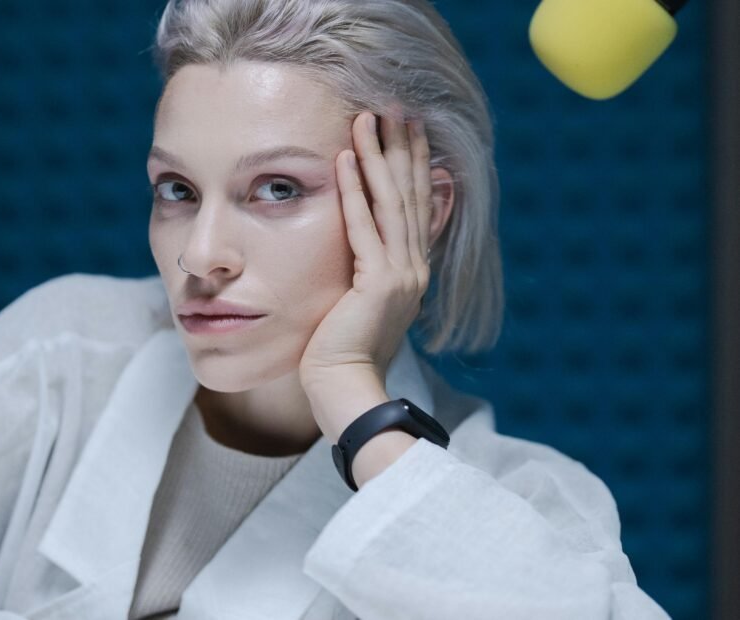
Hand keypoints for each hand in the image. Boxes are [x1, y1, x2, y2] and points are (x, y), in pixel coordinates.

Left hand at [298, 111, 432, 391]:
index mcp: (413, 272)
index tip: (407, 129)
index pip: (415, 207)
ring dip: (379, 157)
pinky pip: (364, 228)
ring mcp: (401, 275)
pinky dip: (355, 191)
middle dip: (403, 148)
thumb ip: (371, 271)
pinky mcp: (378, 284)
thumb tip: (366, 250)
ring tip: (369, 117)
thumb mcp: (366, 304)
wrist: (347, 388)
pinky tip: (346, 159)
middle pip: (410, 195)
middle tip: (396, 106)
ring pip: (392, 203)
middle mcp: (415, 268)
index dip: (413, 165)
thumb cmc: (346, 352)